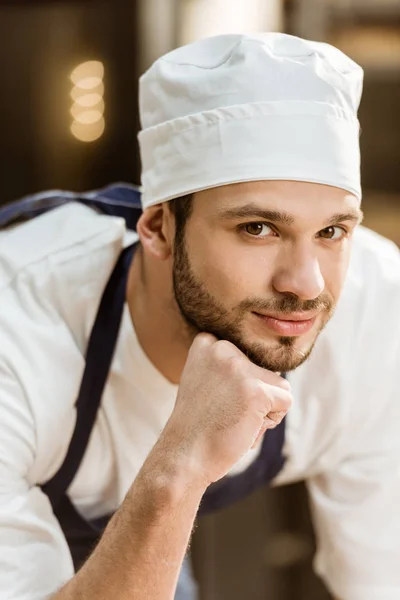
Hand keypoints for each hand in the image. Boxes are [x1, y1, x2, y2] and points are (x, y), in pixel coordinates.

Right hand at [161, 333, 291, 486]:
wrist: (183, 456)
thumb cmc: (198, 425)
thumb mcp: (204, 380)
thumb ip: (227, 365)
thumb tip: (269, 363)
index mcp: (208, 343)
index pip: (249, 356)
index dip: (240, 385)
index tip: (214, 399)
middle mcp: (222, 348)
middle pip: (265, 370)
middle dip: (254, 396)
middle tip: (223, 412)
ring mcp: (239, 368)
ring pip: (279, 386)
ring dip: (264, 408)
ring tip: (234, 419)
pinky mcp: (257, 390)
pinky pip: (286, 402)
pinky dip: (271, 420)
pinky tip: (244, 427)